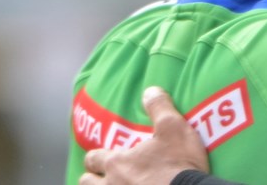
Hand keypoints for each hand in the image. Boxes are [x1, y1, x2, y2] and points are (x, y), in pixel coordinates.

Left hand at [81, 87, 208, 184]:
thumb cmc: (179, 163)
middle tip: (102, 177)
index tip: (102, 157)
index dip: (96, 157)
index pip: (94, 158)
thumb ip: (159, 108)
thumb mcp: (173, 128)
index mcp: (117, 162)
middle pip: (87, 182)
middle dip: (91, 178)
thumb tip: (150, 90)